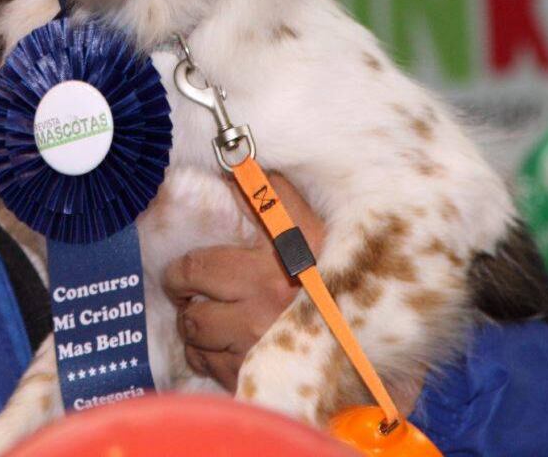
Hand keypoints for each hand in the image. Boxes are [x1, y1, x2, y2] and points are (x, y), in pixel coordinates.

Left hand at [161, 173, 326, 391]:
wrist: (367, 338)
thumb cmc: (334, 272)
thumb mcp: (311, 230)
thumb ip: (273, 196)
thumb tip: (233, 170)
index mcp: (272, 268)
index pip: (197, 269)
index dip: (180, 272)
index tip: (183, 272)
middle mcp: (264, 310)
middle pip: (193, 314)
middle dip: (185, 305)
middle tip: (186, 295)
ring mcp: (262, 349)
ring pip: (199, 343)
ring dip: (196, 332)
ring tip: (207, 321)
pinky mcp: (262, 377)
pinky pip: (213, 369)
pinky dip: (210, 359)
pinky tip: (224, 347)